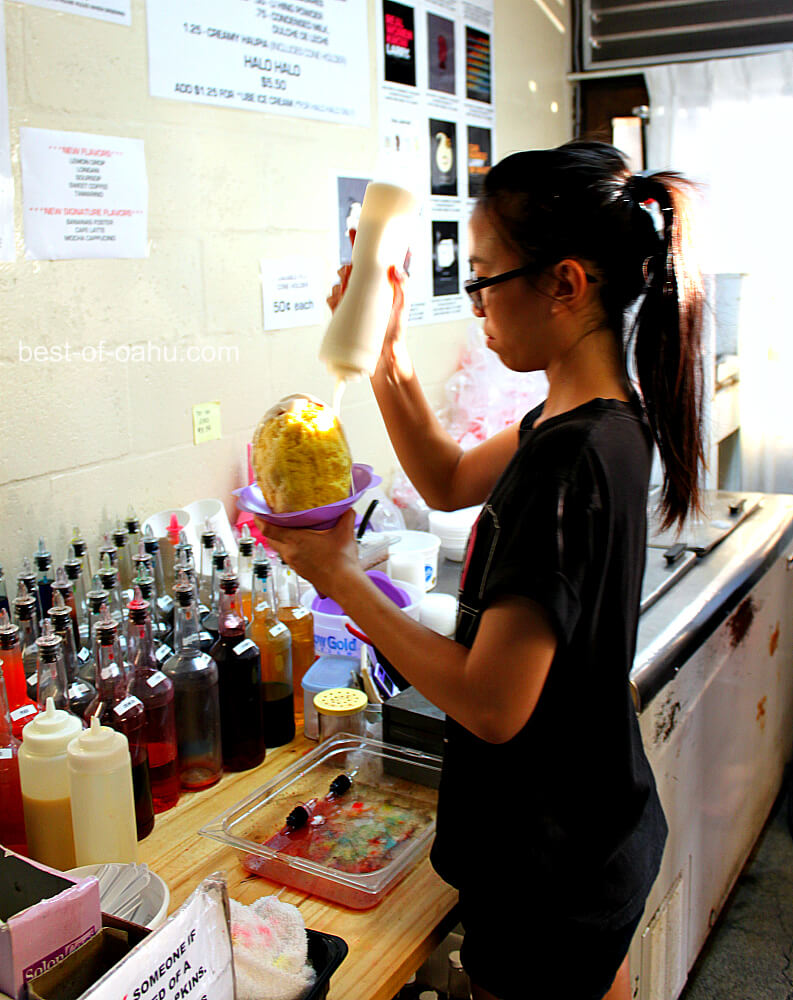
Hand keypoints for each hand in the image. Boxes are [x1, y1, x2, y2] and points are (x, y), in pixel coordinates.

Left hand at [253, 509, 362, 599]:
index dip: (260, 518)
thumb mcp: (345, 533)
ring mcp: (293, 563)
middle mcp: (290, 552)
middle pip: (270, 538)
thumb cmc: (341, 562)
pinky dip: (289, 548)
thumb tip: (347, 508)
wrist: (343, 585)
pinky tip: (302, 545)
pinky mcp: (299, 570)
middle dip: (269, 527)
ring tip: (289, 529)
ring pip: (279, 548)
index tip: (259, 510)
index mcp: (296, 540)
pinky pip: (288, 556)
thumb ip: (345, 516)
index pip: (267, 529)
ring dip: (280, 538)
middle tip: (274, 517)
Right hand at [326, 229, 411, 380]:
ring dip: (340, 281)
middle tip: (349, 270)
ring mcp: (353, 303)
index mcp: (379, 284)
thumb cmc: (396, 332)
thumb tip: (395, 269)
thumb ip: (403, 285)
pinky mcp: (343, 315)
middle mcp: (365, 291)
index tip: (354, 231)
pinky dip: (332, 297)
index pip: (368, 260)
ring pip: (339, 282)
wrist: (384, 357)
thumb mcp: (403, 305)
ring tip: (345, 286)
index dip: (359, 244)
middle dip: (347, 266)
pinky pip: (332, 300)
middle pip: (350, 269)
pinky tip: (337, 300)